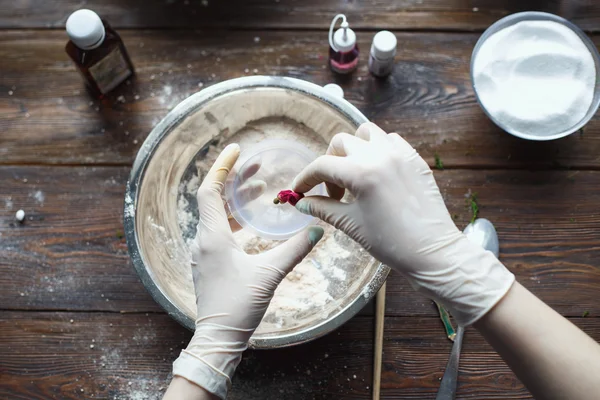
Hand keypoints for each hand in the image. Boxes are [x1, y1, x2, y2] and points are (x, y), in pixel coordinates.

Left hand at [173, 143, 323, 398]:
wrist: (219, 338)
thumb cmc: (239, 305)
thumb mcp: (270, 274)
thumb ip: (295, 249)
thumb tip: (317, 229)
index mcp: (213, 237)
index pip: (210, 190)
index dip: (222, 167)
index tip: (237, 150)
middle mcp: (204, 240)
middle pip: (215, 199)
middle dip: (235, 180)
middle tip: (257, 167)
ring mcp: (204, 252)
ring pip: (217, 215)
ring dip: (236, 200)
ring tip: (259, 189)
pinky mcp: (209, 262)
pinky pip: (219, 229)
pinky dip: (234, 217)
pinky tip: (251, 221)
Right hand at [292, 123, 513, 325]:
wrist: (432, 252)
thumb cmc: (390, 243)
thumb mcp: (350, 224)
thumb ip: (323, 208)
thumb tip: (301, 203)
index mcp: (361, 173)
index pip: (322, 166)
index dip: (305, 179)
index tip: (299, 191)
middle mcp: (379, 155)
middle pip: (341, 143)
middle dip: (329, 164)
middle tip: (333, 191)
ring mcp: (400, 154)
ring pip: (366, 134)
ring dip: (354, 149)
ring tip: (355, 174)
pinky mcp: (415, 159)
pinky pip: (391, 140)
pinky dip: (378, 149)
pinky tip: (377, 172)